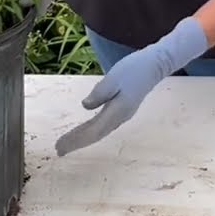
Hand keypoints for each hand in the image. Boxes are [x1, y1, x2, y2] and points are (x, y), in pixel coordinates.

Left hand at [54, 17, 209, 156]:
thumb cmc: (134, 69)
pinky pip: (103, 125)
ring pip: (99, 131)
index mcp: (117, 111)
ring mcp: (122, 115)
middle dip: (76, 142)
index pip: (93, 131)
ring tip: (67, 143)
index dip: (76, 140)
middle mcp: (119, 118)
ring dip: (83, 138)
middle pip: (95, 134)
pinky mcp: (122, 110)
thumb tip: (85, 106)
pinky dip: (90, 130)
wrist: (155, 65)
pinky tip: (84, 130)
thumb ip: (100, 93)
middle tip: (59, 149)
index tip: (60, 147)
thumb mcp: (114, 77)